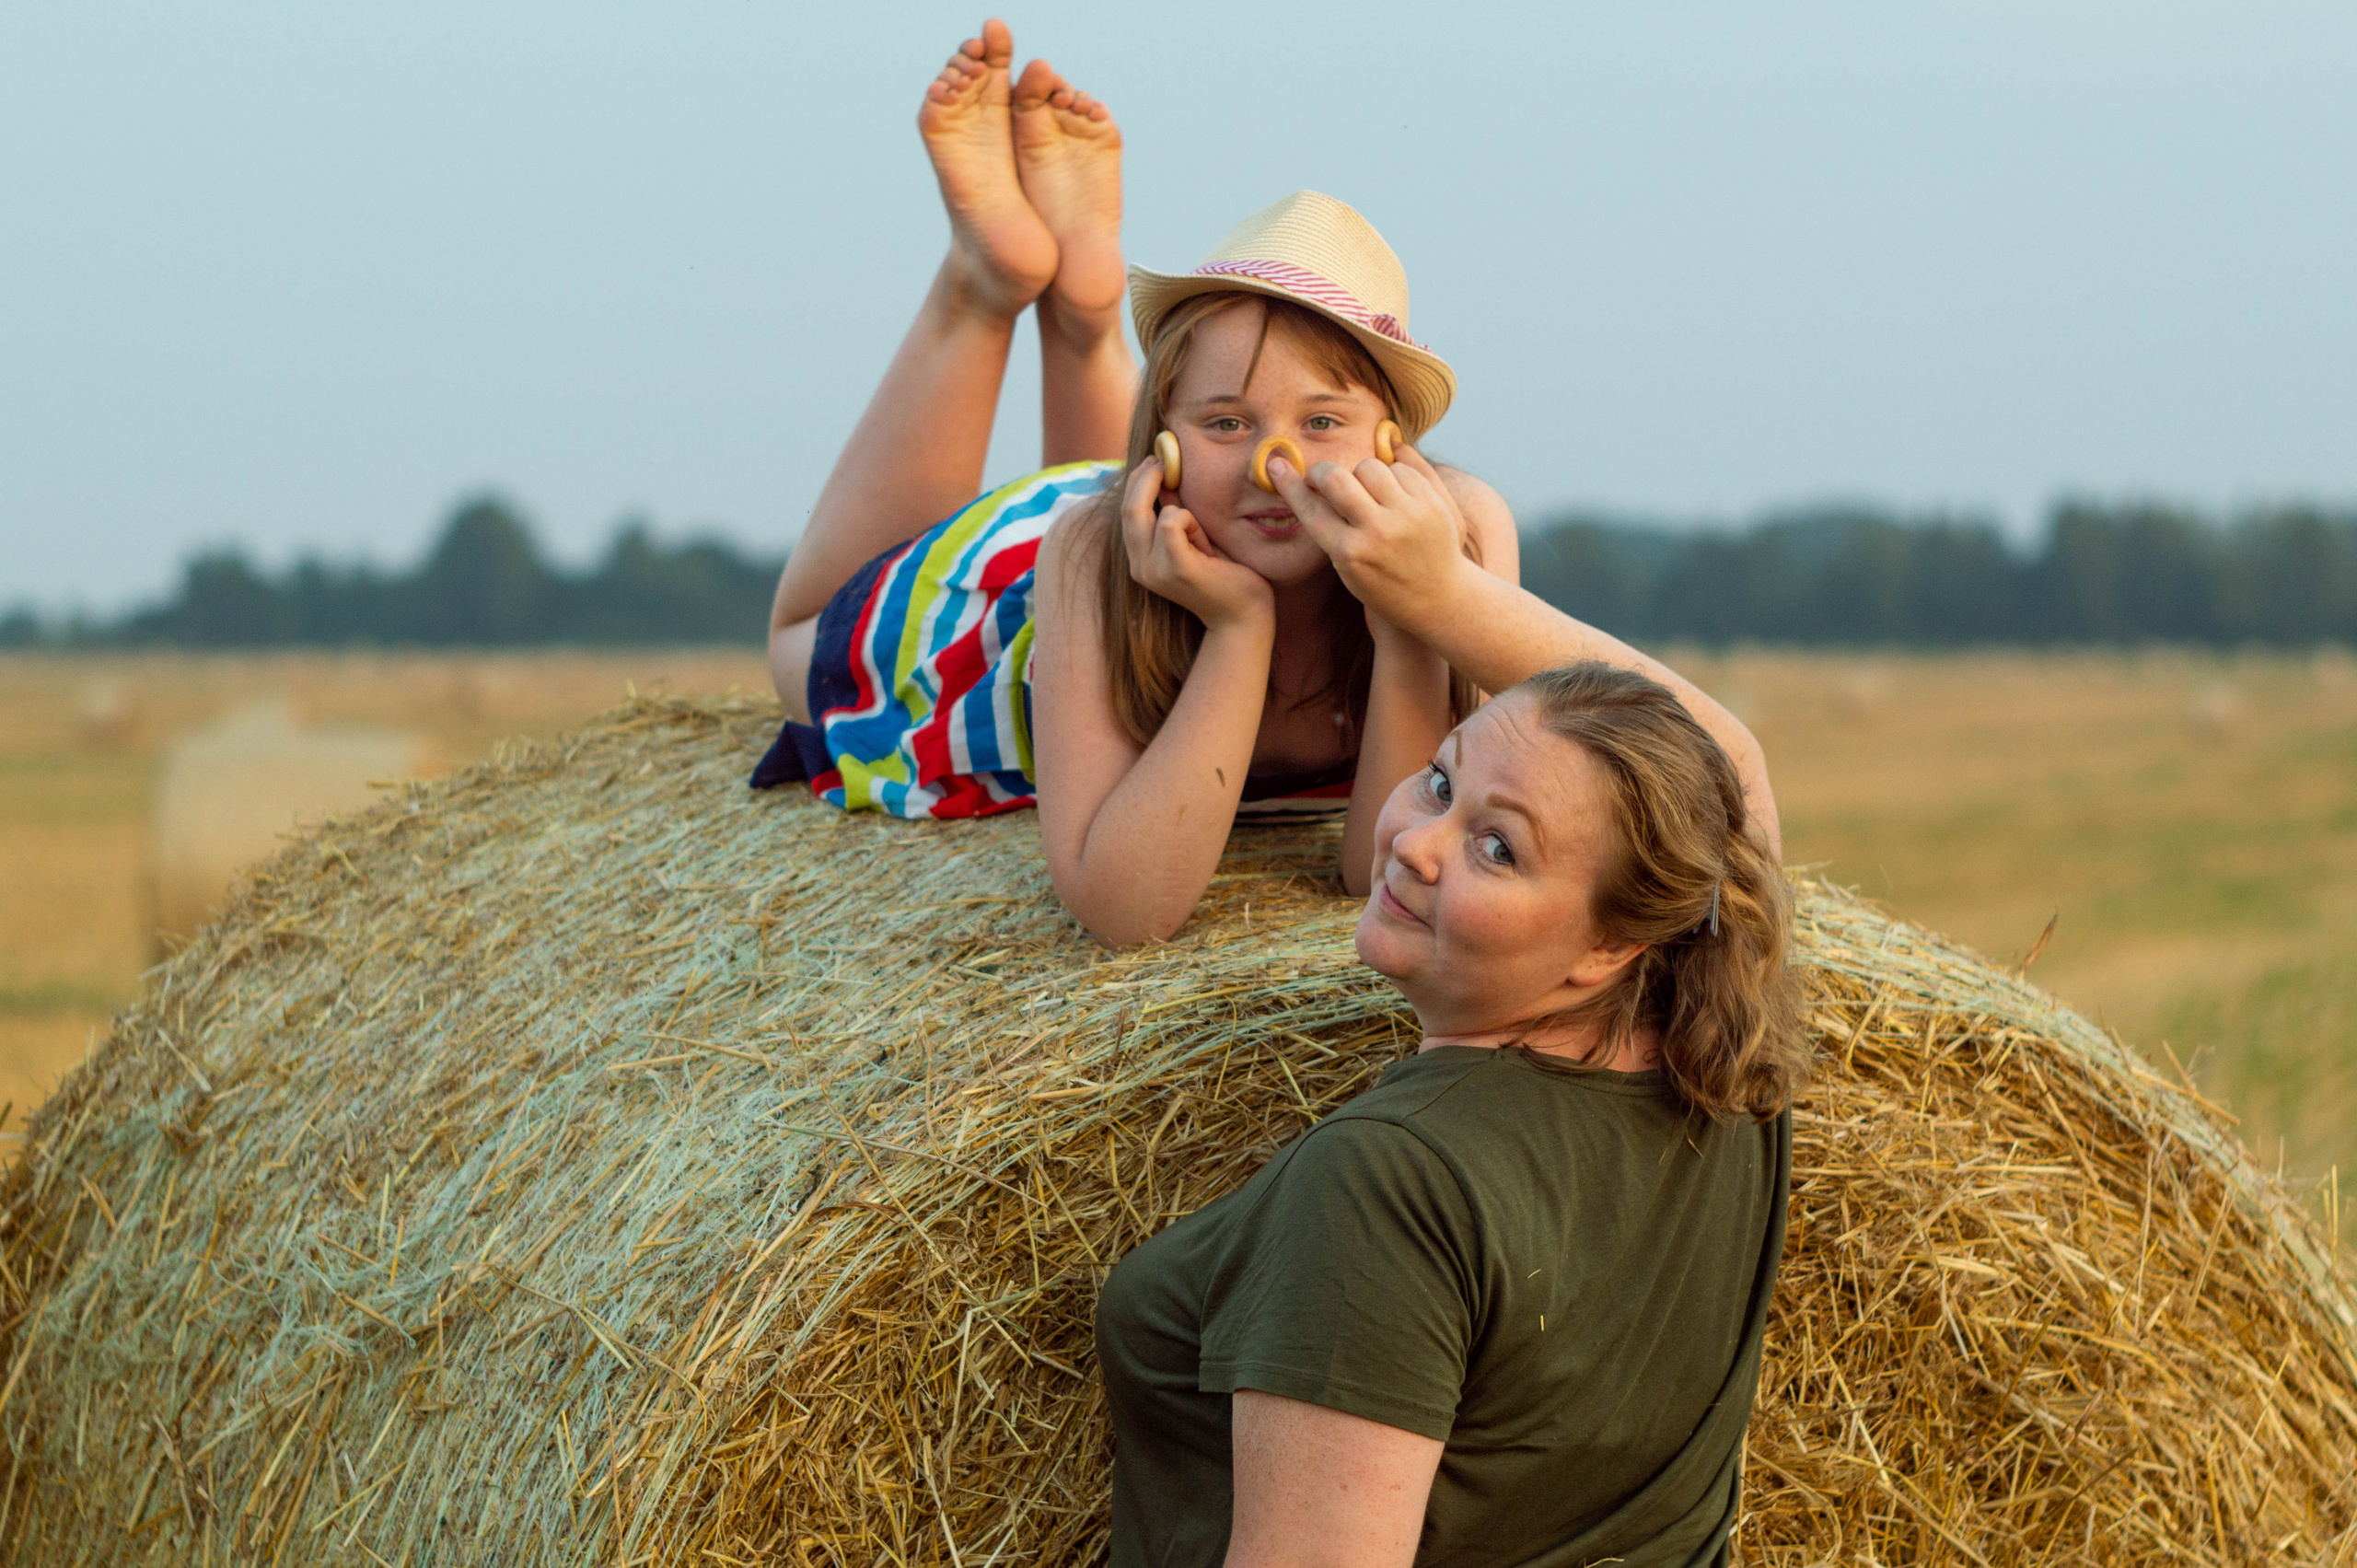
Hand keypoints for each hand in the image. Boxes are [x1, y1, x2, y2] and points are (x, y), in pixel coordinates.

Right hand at [1121, 455, 1274, 630]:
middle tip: (1165, 459)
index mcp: (1140, 560)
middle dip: (1146, 477)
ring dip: (1180, 509)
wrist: (1243, 615)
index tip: (1155, 460)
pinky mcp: (1175, 569)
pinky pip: (1172, 522)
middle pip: (1129, 508)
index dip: (1137, 481)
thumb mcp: (1193, 537)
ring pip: (1151, 513)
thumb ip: (1175, 512)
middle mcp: (1139, 567)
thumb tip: (1165, 476)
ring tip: (1202, 534)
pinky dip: (1189, 520)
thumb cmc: (1225, 573)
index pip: (1126, 511)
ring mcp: (1154, 571)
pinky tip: (1204, 541)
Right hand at [1269, 443, 1472, 635]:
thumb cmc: (1384, 584)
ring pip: (1369, 466)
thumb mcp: (1349, 570)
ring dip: (1360, 473)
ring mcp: (1406, 517)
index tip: (1276, 464)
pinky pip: (1401, 469)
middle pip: (1335, 478)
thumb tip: (1306, 481)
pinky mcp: (1431, 505)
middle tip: (1321, 475)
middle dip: (1321, 470)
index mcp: (1349, 554)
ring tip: (1365, 489)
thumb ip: (1330, 529)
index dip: (1289, 484)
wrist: (1439, 598)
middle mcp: (1377, 534)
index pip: (1310, 508)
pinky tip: (1393, 493)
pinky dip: (1392, 475)